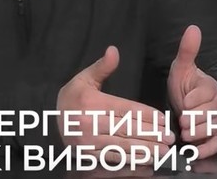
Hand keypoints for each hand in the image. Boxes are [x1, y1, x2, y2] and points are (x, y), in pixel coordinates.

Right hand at [58, 46, 174, 160]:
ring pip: (122, 148)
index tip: (164, 119)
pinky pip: (113, 162)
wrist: (47, 122)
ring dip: (145, 151)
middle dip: (151, 134)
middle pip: (126, 130)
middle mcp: (89, 124)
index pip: (125, 110)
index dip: (147, 116)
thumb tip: (114, 50)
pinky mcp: (87, 158)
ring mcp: (87, 144)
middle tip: (170, 137)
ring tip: (163, 150)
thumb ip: (101, 67)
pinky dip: (131, 164)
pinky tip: (147, 164)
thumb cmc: (71, 99)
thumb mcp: (83, 79)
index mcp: (91, 104)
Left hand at [167, 25, 216, 158]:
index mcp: (210, 87)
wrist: (188, 103)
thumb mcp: (182, 68)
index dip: (195, 98)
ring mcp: (216, 122)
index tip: (184, 102)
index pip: (207, 92)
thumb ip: (187, 50)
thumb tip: (193, 28)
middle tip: (182, 121)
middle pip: (212, 113)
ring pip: (214, 129)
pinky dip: (206, 151)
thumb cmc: (185, 85)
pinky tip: (194, 153)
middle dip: (197, 118)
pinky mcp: (214, 137)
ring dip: (200, 133)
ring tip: (185, 135)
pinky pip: (215, 145)